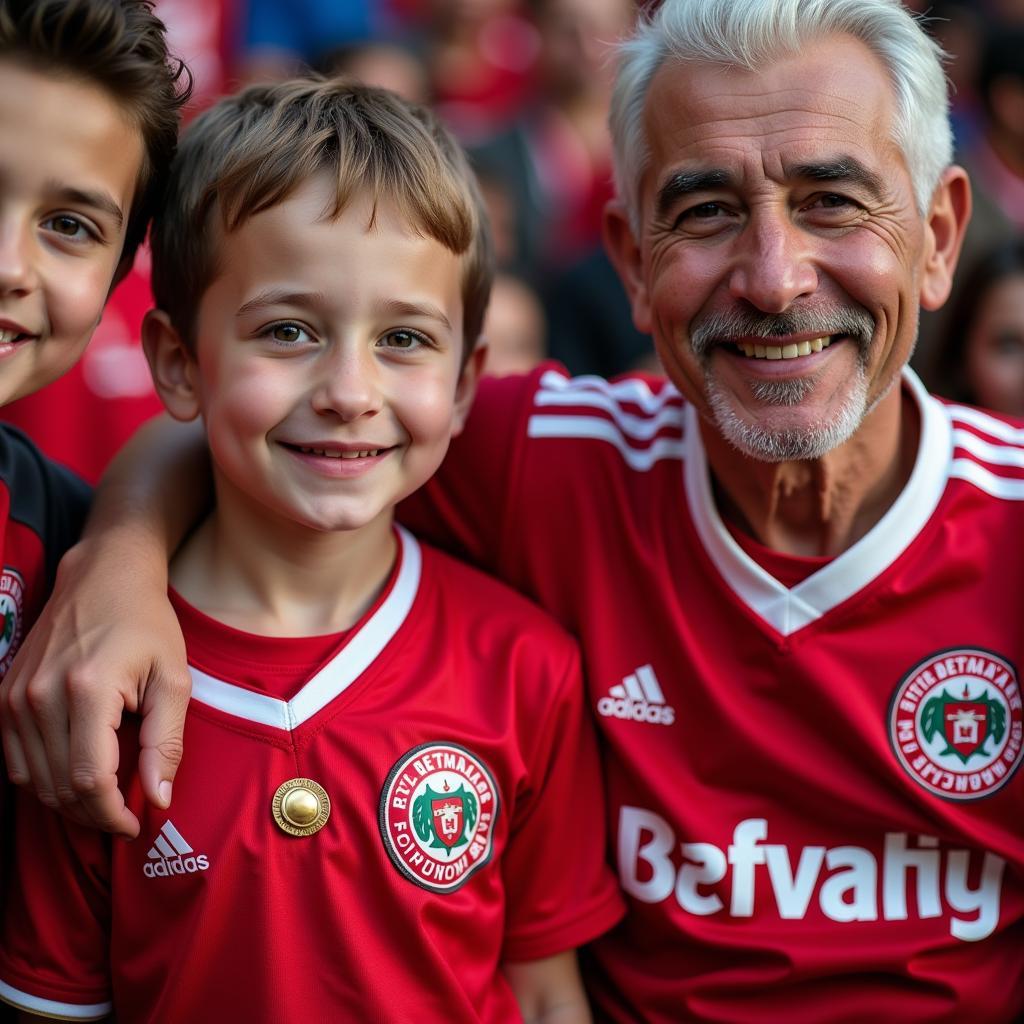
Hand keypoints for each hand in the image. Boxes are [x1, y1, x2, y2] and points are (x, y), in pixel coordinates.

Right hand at [0, 534, 190, 836]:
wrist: (103, 576)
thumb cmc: (147, 624)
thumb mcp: (174, 678)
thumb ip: (165, 741)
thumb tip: (157, 798)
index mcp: (88, 690)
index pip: (88, 780)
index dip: (111, 814)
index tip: (135, 824)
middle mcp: (41, 696)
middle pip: (58, 786)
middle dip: (93, 814)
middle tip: (124, 816)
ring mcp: (15, 696)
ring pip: (34, 780)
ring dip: (69, 802)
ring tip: (105, 801)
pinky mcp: (5, 696)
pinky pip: (16, 760)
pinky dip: (45, 779)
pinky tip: (76, 776)